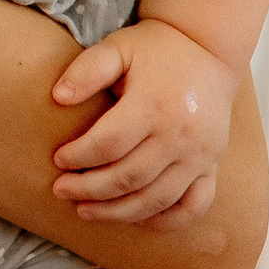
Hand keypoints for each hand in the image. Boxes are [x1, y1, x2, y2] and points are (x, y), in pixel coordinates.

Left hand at [51, 16, 237, 227]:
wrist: (206, 49)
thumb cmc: (153, 50)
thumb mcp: (116, 48)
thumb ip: (86, 70)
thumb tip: (57, 97)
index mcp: (153, 107)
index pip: (109, 145)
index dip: (79, 156)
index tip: (57, 160)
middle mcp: (181, 137)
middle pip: (130, 177)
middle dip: (91, 189)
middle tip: (60, 191)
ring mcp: (200, 155)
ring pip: (158, 198)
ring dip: (120, 211)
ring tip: (86, 212)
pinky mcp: (212, 165)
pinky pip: (195, 204)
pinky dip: (168, 219)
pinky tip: (138, 220)